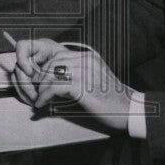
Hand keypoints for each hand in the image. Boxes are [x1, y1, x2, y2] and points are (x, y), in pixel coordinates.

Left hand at [12, 38, 131, 131]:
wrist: (129, 110)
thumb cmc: (111, 99)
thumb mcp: (95, 79)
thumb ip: (79, 74)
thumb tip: (57, 80)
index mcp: (88, 57)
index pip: (58, 55)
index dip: (46, 68)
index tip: (40, 81)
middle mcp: (86, 61)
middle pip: (52, 63)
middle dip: (40, 77)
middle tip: (35, 90)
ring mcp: (84, 72)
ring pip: (51, 74)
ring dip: (40, 88)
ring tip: (37, 98)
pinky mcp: (82, 86)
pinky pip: (54, 87)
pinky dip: (44, 96)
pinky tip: (41, 104)